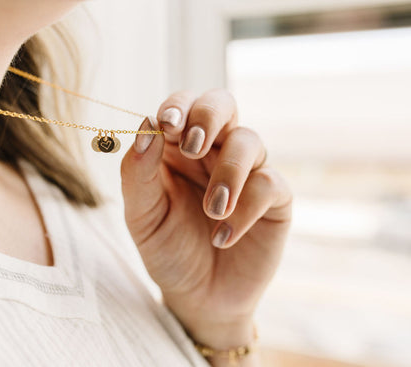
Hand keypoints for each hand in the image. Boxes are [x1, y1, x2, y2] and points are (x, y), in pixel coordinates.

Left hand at [120, 89, 291, 350]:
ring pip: (249, 140)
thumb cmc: (167, 250)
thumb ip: (138, 173)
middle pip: (222, 103)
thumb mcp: (142, 216)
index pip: (182, 106)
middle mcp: (213, 152)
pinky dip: (245, 209)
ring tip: (211, 210)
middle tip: (194, 147)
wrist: (198, 297)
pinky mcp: (274, 199)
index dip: (177, 106)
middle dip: (209, 117)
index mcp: (178, 148)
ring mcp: (246, 172)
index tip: (168, 124)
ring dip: (228, 172)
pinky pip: (269, 184)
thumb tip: (147, 128)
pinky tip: (223, 236)